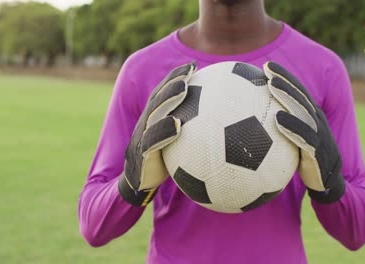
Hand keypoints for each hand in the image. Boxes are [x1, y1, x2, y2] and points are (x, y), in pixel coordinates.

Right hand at [118, 62, 196, 205]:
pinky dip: (163, 132)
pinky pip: (151, 141)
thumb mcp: (179, 147)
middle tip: (190, 70)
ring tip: (184, 87)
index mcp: (154, 120)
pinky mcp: (140, 155)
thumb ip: (195, 134)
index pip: (164, 94)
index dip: (175, 78)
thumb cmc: (164, 165)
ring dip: (168, 99)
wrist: (138, 186)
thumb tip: (226, 128)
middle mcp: (146, 125)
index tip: (193, 66)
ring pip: (154, 114)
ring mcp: (141, 139)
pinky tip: (178, 126)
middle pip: (158, 98)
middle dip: (173, 81)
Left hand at [263, 62, 344, 202]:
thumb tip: (244, 127)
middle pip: (300, 96)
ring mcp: (320, 136)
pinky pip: (306, 137)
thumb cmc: (305, 163)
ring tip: (271, 85)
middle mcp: (317, 123)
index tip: (266, 66)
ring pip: (303, 111)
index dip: (285, 78)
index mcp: (310, 118)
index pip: (298, 93)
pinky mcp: (320, 152)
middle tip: (267, 68)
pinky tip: (277, 119)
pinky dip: (292, 126)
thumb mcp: (290, 145)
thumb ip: (274, 133)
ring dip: (288, 96)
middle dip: (285, 80)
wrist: (327, 186)